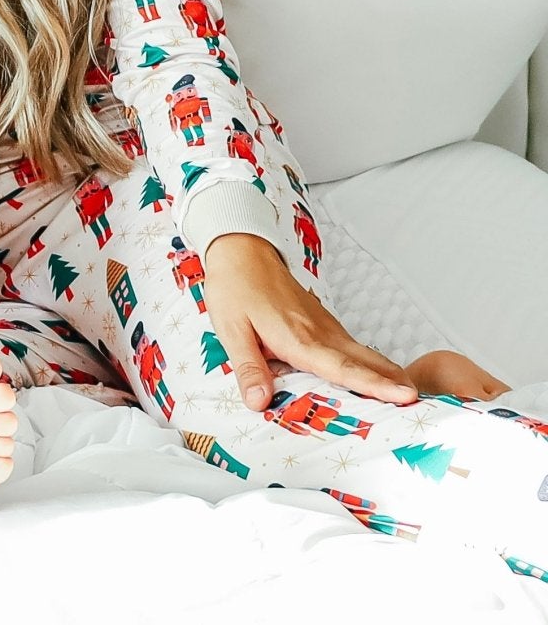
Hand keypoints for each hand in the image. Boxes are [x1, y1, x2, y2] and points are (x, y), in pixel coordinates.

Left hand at [203, 232, 417, 411]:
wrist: (241, 249)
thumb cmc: (235, 287)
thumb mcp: (231, 328)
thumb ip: (248, 367)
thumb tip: (259, 403)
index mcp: (299, 338)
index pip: (343, 367)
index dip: (375, 385)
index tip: (407, 396)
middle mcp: (320, 334)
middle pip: (366, 362)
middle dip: (397, 385)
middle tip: (429, 409)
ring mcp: (325, 327)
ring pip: (363, 355)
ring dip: (389, 376)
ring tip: (415, 401)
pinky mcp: (323, 324)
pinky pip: (352, 349)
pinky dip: (372, 365)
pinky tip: (380, 380)